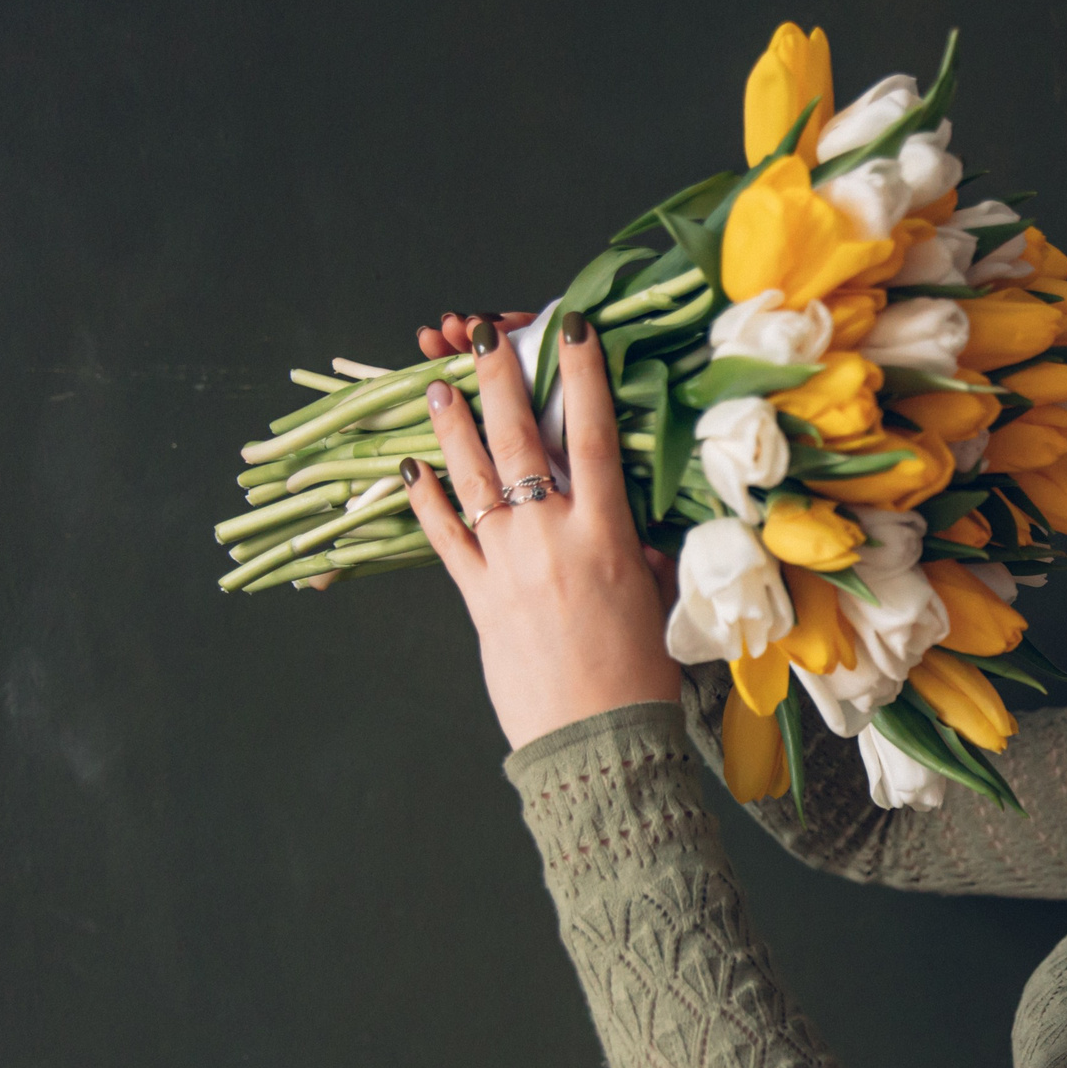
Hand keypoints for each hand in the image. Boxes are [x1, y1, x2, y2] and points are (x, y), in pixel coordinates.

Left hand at [403, 313, 680, 750]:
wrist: (597, 738)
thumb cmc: (640, 677)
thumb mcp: (656, 604)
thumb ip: (643, 559)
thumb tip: (636, 540)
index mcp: (607, 536)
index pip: (594, 437)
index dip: (582, 377)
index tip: (572, 329)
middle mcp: (551, 537)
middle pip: (521, 441)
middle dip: (502, 381)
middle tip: (485, 337)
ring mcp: (507, 565)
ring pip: (472, 478)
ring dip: (452, 427)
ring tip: (438, 386)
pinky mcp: (477, 598)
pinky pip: (445, 537)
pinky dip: (425, 500)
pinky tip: (410, 470)